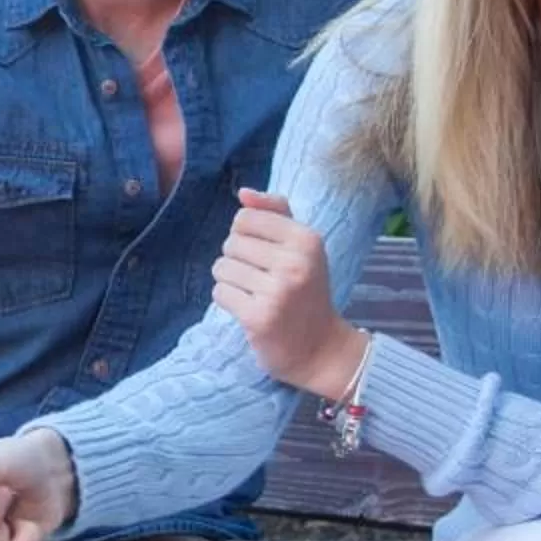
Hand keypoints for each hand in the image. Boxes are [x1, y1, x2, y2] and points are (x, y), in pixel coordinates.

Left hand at [215, 189, 366, 393]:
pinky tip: (248, 309)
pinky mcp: (258, 317)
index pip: (246, 217)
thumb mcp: (302, 246)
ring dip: (231, 281)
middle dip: (238, 259)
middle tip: (261, 279)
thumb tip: (243, 193)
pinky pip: (220, 292)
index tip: (264, 254)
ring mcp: (277, 291)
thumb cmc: (307, 290)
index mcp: (307, 239)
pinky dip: (228, 300)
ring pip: (222, 267)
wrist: (320, 347)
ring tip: (255, 293)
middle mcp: (294, 262)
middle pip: (231, 242)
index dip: (245, 234)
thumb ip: (275, 213)